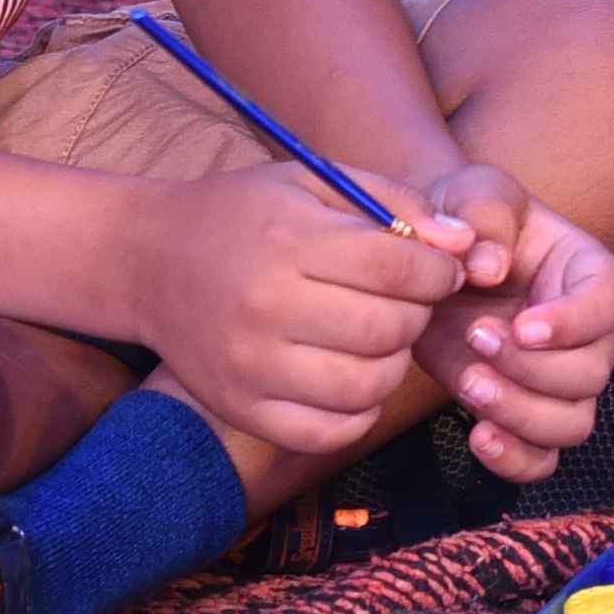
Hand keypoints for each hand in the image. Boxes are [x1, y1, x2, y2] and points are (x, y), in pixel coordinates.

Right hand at [127, 163, 472, 467]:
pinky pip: (332, 431)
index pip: (397, 268)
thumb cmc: (245, 214)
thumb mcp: (316, 182)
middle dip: (417, 314)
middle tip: (406, 301)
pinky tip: (352, 375)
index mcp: (287, 241)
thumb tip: (465, 248)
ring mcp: (251, 368)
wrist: (147, 260)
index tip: (440, 270)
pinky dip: (359, 410)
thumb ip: (396, 204)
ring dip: (393, 363)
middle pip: (388, 329)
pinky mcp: (243, 410)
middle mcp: (266, 308)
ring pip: (368, 386)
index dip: (439, 271)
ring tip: (379, 337)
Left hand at [418, 161, 613, 482]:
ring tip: (469, 385)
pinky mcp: (519, 414)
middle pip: (592, 374)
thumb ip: (484, 211)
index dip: (574, 323)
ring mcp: (555, 381)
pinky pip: (540, 460)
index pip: (610, 304)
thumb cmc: (465, 219)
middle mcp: (584, 333)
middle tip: (476, 338)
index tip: (523, 325)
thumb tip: (490, 267)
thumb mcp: (473, 191)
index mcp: (586, 272)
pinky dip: (515, 461)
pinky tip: (478, 436)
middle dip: (533, 368)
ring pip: (571, 424)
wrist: (429, 262)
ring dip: (522, 414)